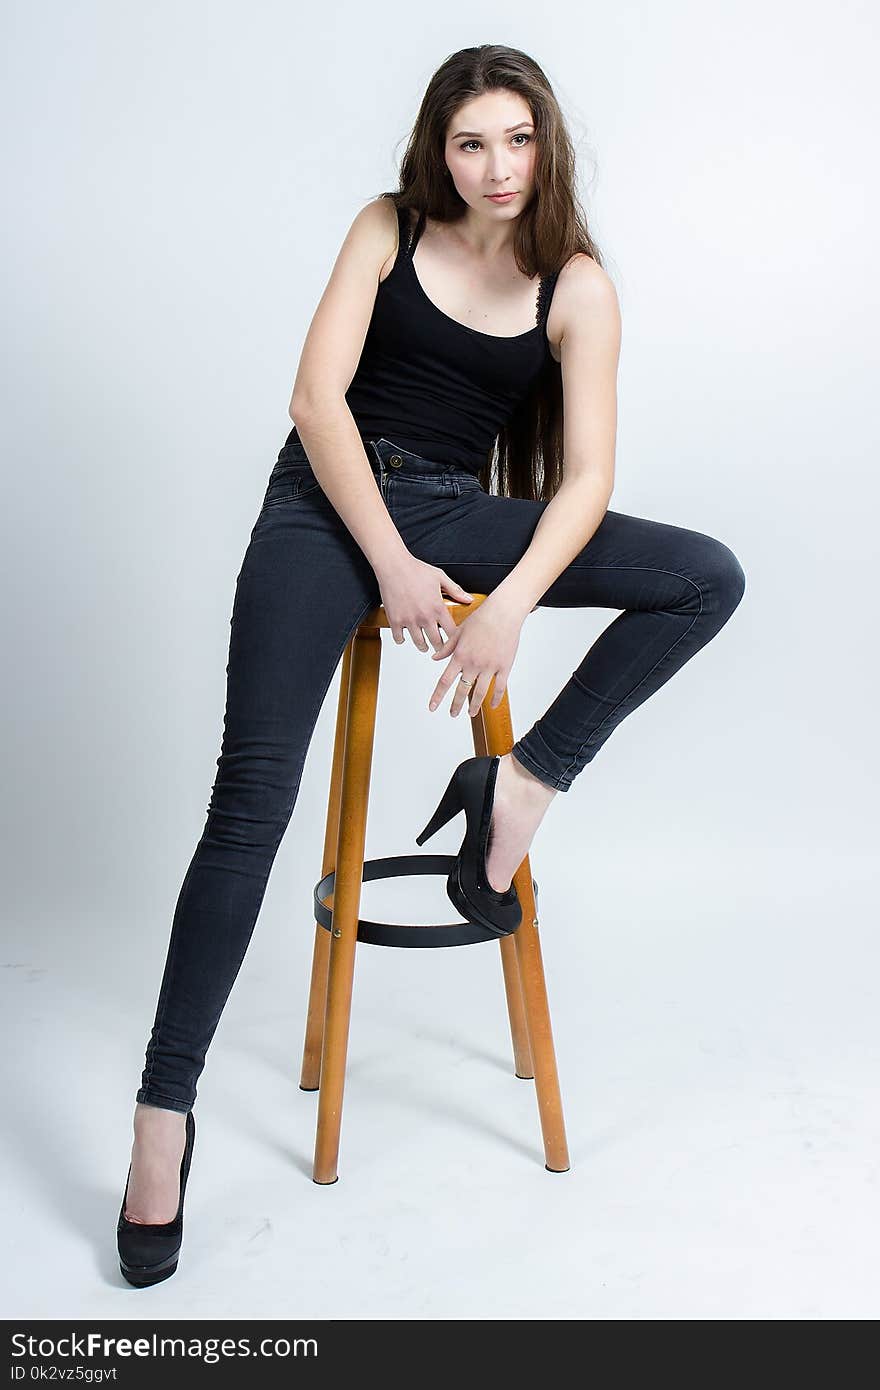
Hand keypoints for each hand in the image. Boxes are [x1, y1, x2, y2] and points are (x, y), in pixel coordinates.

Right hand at [377, 554, 472, 651]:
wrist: (393, 566)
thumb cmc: (416, 570)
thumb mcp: (440, 577)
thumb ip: (455, 590)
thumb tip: (469, 599)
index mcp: (438, 608)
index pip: (452, 633)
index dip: (455, 640)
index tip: (454, 641)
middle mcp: (425, 617)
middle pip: (437, 643)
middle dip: (440, 647)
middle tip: (440, 648)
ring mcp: (409, 620)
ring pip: (419, 644)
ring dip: (423, 646)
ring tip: (424, 646)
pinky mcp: (395, 620)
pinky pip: (399, 638)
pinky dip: (402, 639)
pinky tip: (405, 635)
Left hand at [428, 593, 522, 717]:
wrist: (503, 613)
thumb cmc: (481, 618)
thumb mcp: (459, 631)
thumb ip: (446, 647)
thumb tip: (434, 658)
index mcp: (460, 655)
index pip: (445, 681)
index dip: (438, 696)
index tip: (433, 707)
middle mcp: (473, 664)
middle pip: (462, 691)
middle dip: (456, 705)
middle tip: (452, 714)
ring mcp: (489, 666)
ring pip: (480, 692)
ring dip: (474, 705)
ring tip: (470, 713)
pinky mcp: (504, 666)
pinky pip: (500, 687)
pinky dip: (496, 698)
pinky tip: (492, 705)